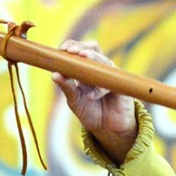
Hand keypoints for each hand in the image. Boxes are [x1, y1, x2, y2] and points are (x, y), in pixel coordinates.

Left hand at [52, 39, 138, 164]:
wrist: (107, 129)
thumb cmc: (91, 112)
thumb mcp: (75, 100)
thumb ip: (66, 87)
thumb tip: (54, 74)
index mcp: (87, 70)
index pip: (81, 50)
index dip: (73, 46)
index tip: (62, 49)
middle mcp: (100, 70)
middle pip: (94, 49)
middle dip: (82, 47)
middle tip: (72, 52)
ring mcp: (111, 77)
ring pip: (104, 62)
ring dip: (93, 59)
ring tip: (82, 59)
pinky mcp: (121, 87)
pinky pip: (111, 83)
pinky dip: (100, 88)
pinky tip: (91, 96)